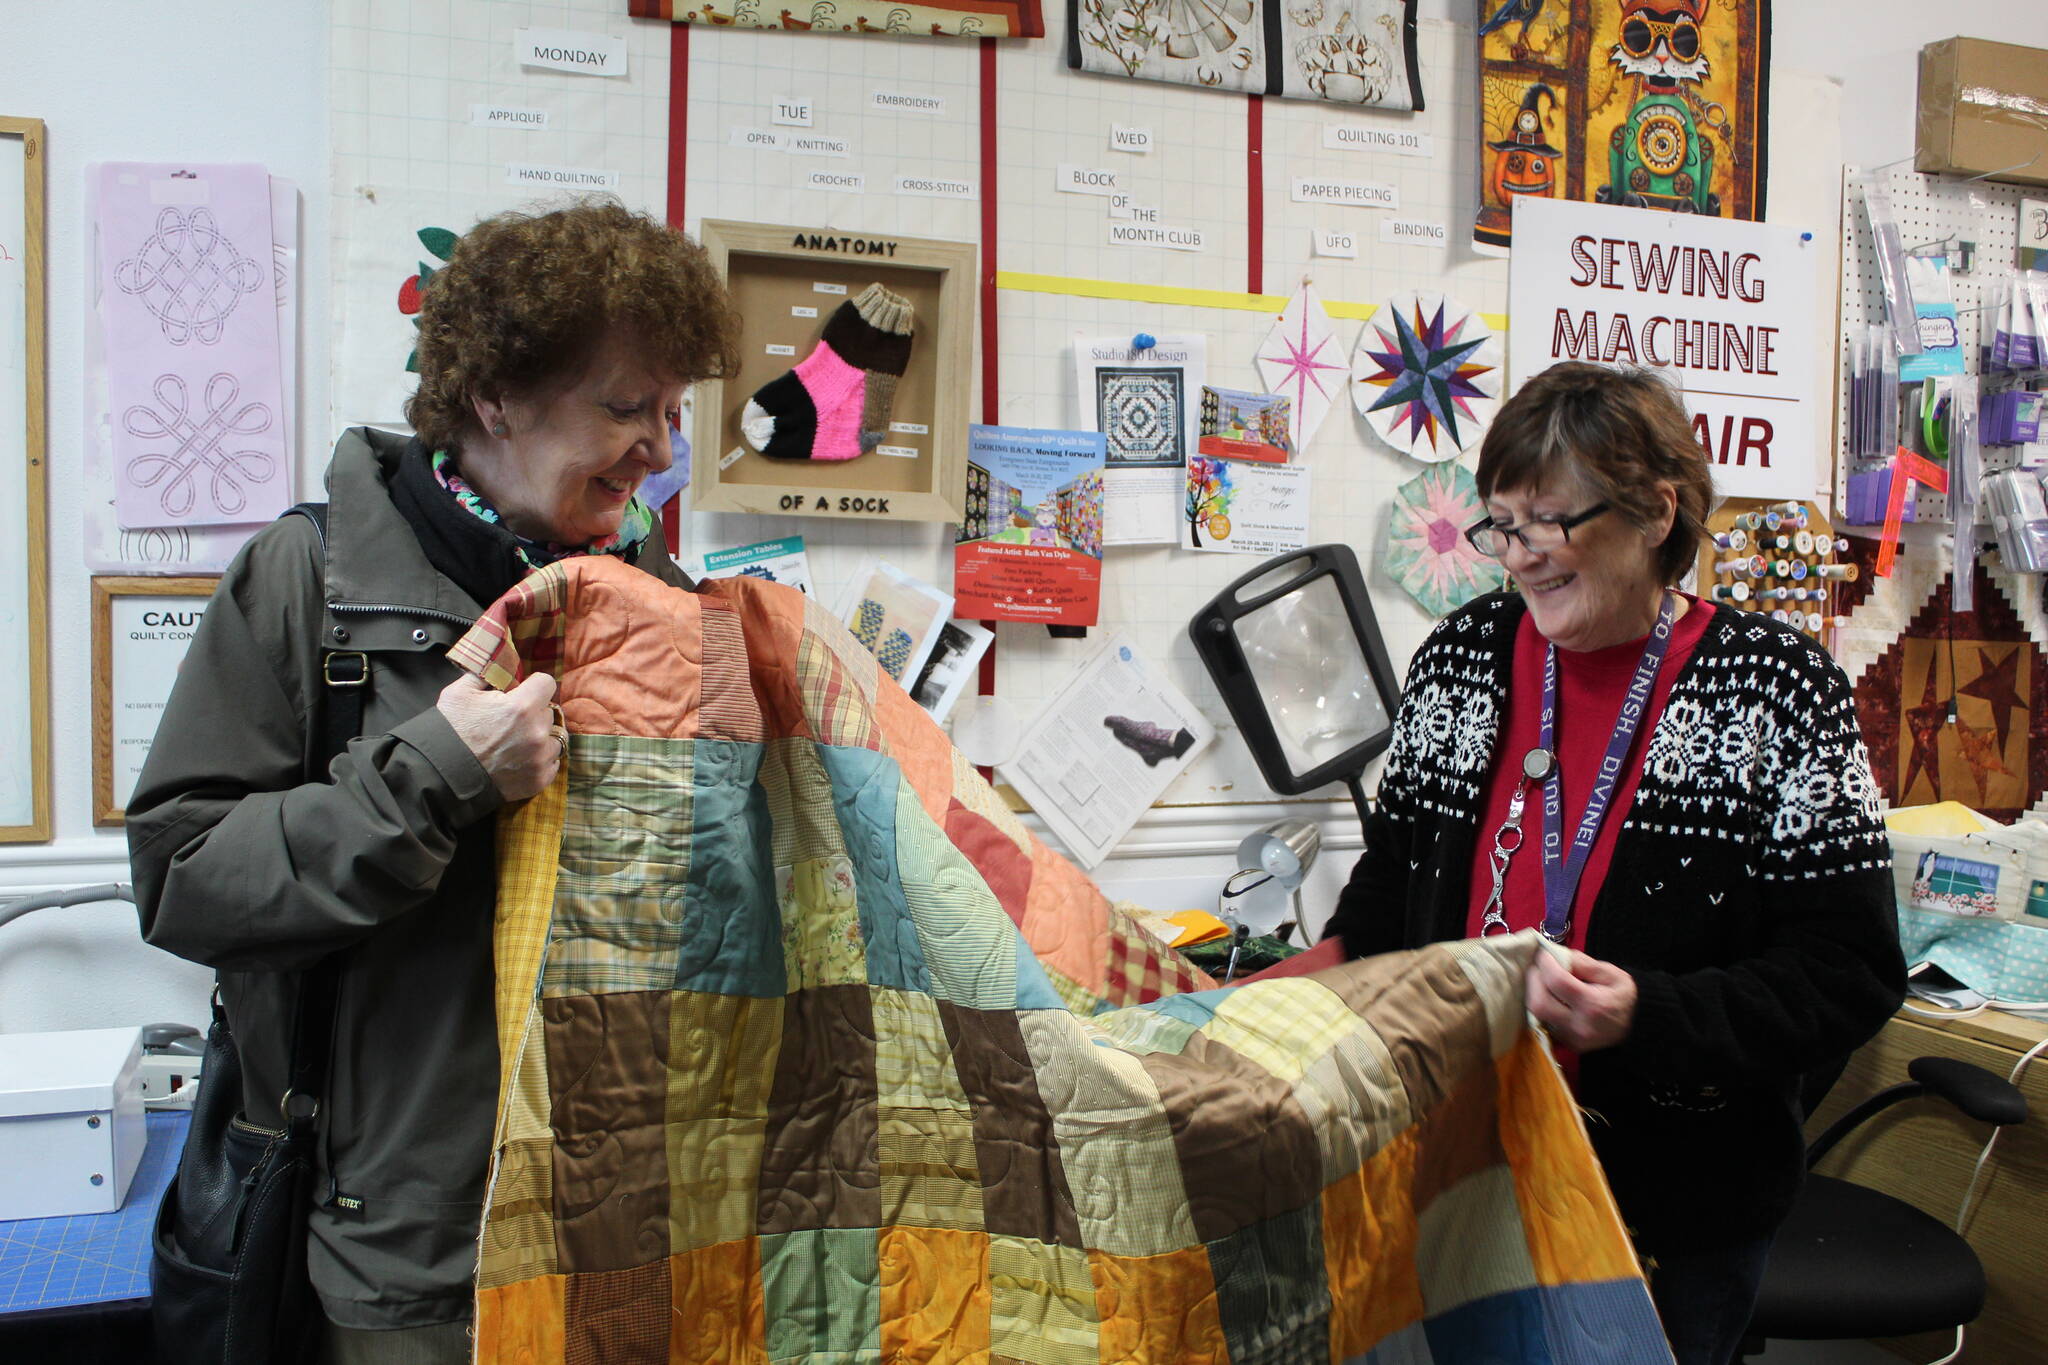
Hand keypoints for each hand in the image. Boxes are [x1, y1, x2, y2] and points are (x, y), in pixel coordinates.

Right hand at [436, 672, 561, 801]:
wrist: (442, 774)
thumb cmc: (450, 732)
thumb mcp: (460, 692)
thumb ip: (485, 674)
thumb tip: (499, 665)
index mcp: (522, 707)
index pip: (546, 683)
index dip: (533, 685)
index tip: (524, 692)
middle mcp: (537, 732)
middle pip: (549, 712)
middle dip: (534, 713)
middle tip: (512, 722)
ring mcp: (540, 758)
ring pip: (554, 739)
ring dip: (540, 738)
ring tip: (517, 743)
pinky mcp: (539, 780)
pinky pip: (552, 764)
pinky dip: (540, 761)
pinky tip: (521, 760)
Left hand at [1526, 947, 1637, 1052]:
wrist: (1639, 1025)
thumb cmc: (1624, 995)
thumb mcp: (1611, 973)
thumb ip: (1583, 963)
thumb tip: (1556, 954)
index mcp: (1594, 1004)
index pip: (1558, 982)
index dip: (1545, 964)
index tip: (1543, 953)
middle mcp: (1580, 1025)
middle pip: (1539, 1003)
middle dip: (1533, 980)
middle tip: (1537, 967)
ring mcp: (1572, 1039)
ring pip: (1537, 1015)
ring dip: (1534, 993)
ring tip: (1541, 979)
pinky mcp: (1568, 1045)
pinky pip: (1544, 1024)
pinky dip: (1542, 1008)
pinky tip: (1548, 996)